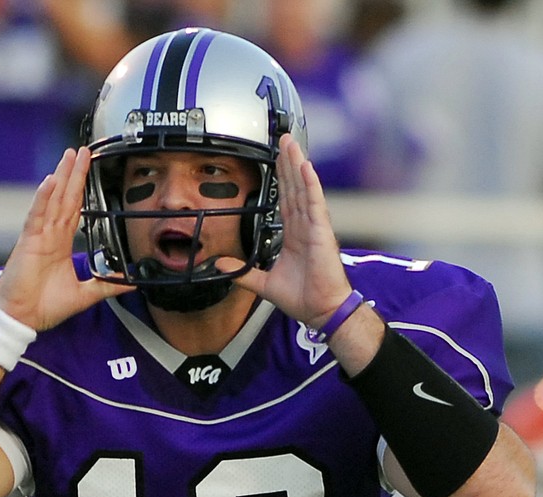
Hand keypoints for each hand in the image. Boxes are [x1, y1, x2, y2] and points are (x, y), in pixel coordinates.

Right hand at [0, 147, 133, 330]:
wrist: (22, 317)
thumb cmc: (45, 305)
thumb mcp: (85, 294)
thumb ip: (107, 285)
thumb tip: (131, 282)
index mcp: (60, 244)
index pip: (74, 210)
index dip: (82, 189)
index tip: (90, 169)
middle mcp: (49, 235)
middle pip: (65, 198)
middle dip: (74, 174)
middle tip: (83, 150)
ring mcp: (38, 236)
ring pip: (53, 200)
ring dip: (62, 177)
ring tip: (69, 156)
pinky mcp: (28, 242)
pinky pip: (37, 215)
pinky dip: (44, 198)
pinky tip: (51, 182)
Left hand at [217, 134, 352, 325]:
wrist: (320, 311)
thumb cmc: (303, 298)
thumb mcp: (264, 283)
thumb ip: (244, 273)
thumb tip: (221, 267)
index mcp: (294, 236)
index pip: (285, 200)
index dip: (281, 179)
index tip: (276, 160)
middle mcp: (305, 227)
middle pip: (294, 188)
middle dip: (288, 163)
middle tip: (283, 139)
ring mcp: (315, 228)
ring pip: (304, 190)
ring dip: (297, 165)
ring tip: (291, 143)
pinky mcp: (322, 234)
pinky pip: (316, 204)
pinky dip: (311, 185)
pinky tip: (306, 168)